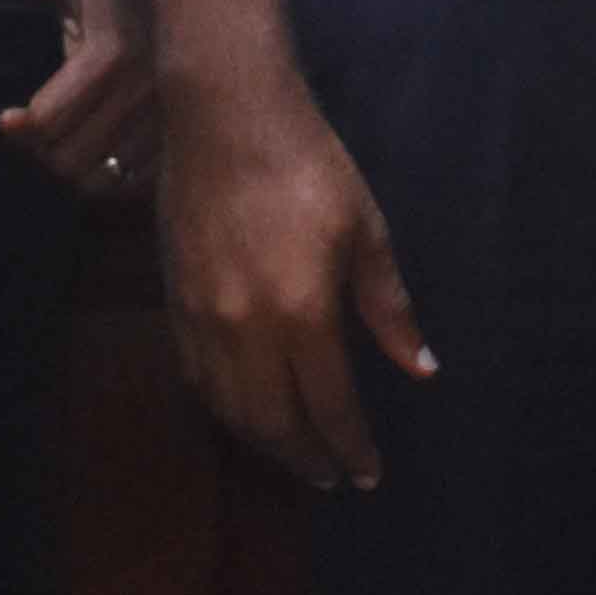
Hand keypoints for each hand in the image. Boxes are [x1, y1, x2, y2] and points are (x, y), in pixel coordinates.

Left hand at [0, 0, 156, 193]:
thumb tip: (21, 1)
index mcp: (112, 50)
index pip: (48, 120)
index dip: (19, 127)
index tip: (6, 119)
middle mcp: (147, 89)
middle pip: (71, 159)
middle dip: (43, 150)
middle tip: (33, 131)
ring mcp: (169, 116)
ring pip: (102, 178)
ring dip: (75, 165)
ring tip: (63, 137)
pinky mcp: (183, 135)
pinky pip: (133, 182)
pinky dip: (108, 173)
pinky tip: (96, 146)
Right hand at [155, 62, 432, 491]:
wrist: (225, 116)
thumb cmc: (309, 166)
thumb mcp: (367, 233)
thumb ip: (389, 310)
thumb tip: (422, 370)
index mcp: (301, 313)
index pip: (329, 405)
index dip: (350, 446)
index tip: (368, 474)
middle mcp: (244, 329)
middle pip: (274, 421)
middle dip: (306, 457)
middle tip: (332, 478)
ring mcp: (201, 319)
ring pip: (230, 407)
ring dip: (264, 442)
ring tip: (294, 455)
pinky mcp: (173, 302)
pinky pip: (197, 377)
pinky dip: (225, 408)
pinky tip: (245, 411)